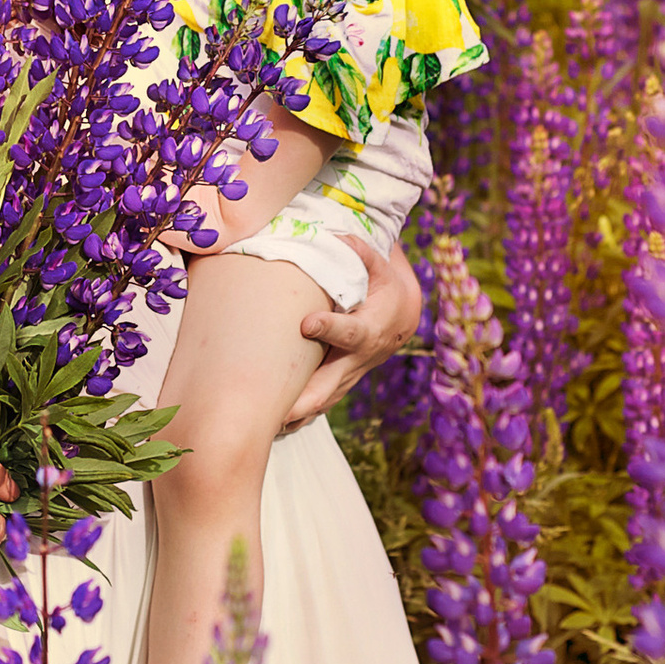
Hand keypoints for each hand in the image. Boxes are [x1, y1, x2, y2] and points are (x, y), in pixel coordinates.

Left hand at [283, 236, 419, 430]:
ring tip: (264, 427)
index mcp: (369, 328)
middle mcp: (357, 359)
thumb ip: (360, 252)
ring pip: (320, 401)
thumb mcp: (380, 266)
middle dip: (304, 399)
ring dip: (295, 415)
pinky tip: (268, 428)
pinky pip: (315, 404)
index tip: (306, 323)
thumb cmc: (384, 286)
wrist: (400, 317)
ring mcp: (346, 376)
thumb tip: (339, 235)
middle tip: (277, 410)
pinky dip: (295, 417)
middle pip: (329, 385)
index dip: (330, 328)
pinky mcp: (337, 384)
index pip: (349, 331)